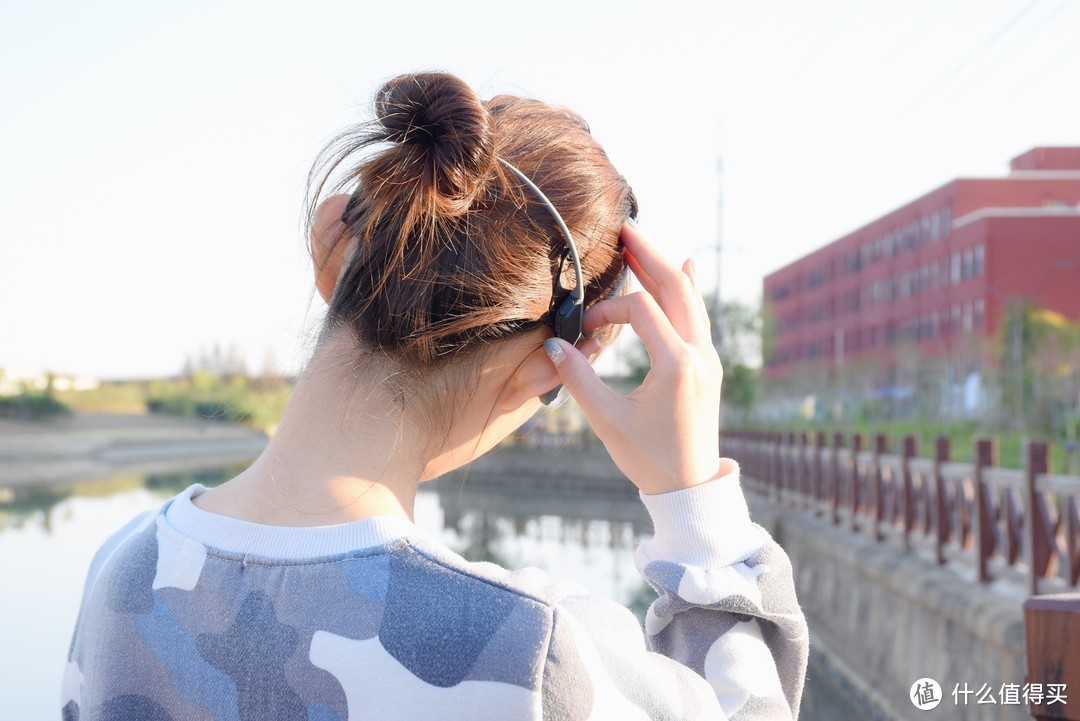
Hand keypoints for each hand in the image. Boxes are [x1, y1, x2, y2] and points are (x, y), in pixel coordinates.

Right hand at [543, 222, 723, 494]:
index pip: (641, 311)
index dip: (608, 310)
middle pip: (676, 288)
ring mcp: (709, 358)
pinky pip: (699, 313)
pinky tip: (684, 264)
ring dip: (666, 267)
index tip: (584, 326)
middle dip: (648, 256)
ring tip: (642, 241)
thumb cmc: (648, 458)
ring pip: (691, 297)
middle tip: (624, 228)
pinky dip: (687, 287)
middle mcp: (700, 354)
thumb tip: (552, 343)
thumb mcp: (608, 421)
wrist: (690, 487)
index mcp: (677, 365)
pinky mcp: (708, 364)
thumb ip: (579, 379)